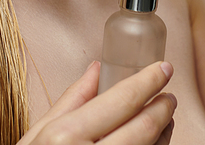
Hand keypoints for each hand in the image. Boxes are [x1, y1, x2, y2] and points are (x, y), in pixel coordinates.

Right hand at [18, 60, 175, 144]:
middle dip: (162, 107)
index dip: (148, 81)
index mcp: (65, 138)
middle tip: (168, 95)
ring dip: (163, 132)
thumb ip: (70, 101)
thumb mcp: (36, 137)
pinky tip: (153, 144)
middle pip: (143, 128)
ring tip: (163, 118)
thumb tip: (98, 69)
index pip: (121, 101)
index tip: (164, 68)